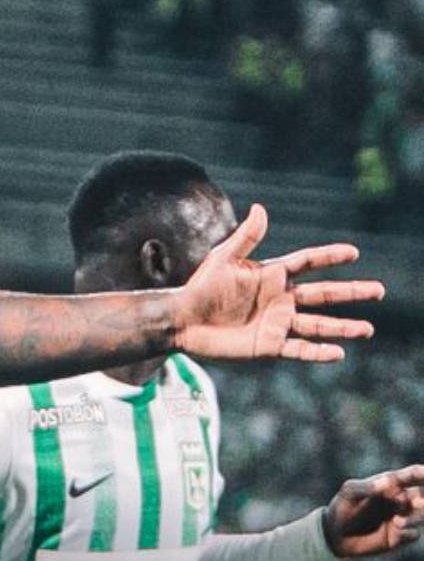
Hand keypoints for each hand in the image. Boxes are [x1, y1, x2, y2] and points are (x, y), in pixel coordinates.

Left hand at [172, 204, 383, 362]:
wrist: (182, 320)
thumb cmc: (200, 287)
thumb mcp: (223, 259)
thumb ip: (245, 237)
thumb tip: (259, 208)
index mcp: (272, 275)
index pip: (308, 262)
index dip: (330, 256)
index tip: (353, 252)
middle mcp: (280, 299)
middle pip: (324, 295)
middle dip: (351, 292)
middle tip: (379, 290)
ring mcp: (276, 323)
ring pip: (318, 325)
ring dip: (343, 327)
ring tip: (367, 329)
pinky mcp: (268, 345)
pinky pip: (298, 349)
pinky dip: (318, 352)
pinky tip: (338, 353)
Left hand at [322, 465, 423, 556]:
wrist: (335, 535)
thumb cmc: (342, 508)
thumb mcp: (349, 494)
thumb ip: (367, 487)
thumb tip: (388, 482)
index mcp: (391, 485)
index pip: (411, 475)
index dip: (421, 473)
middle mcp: (401, 500)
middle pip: (422, 496)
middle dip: (422, 499)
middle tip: (416, 502)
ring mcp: (403, 517)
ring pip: (421, 515)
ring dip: (414, 518)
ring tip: (397, 522)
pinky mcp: (400, 536)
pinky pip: (413, 534)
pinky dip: (407, 533)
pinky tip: (395, 532)